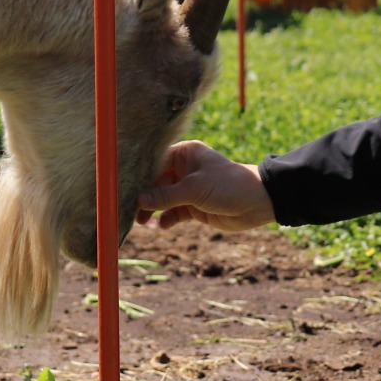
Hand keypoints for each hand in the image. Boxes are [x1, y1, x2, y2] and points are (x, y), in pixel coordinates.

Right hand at [136, 140, 275, 231]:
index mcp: (185, 154)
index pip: (155, 162)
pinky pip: (173, 212)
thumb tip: (139, 200)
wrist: (258, 203)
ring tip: (142, 222)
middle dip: (144, 196)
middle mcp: (184, 169)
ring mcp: (189, 188)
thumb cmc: (229, 185)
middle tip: (128, 210)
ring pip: (162, 199)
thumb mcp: (195, 189)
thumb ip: (166, 196)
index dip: (139, 175)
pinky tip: (163, 226)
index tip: (122, 187)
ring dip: (152, 210)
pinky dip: (167, 219)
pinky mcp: (194, 206)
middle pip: (155, 182)